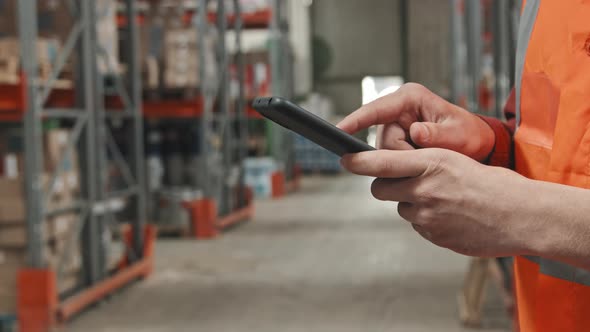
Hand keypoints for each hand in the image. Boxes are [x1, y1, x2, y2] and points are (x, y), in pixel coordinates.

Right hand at [337, 83, 494, 161]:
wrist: (475, 144)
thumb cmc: (469, 134)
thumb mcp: (458, 135)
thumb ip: (437, 135)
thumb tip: (416, 132)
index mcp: (411, 98)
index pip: (377, 109)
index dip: (357, 120)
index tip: (340, 129)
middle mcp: (398, 109)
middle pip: (382, 139)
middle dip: (401, 154)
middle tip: (427, 157)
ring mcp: (395, 124)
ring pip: (384, 151)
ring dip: (404, 160)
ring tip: (428, 158)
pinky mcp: (396, 138)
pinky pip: (389, 156)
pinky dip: (403, 163)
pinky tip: (419, 161)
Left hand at [341, 148, 533, 256]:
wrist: (521, 216)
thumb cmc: (493, 184)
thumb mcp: (457, 161)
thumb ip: (424, 165)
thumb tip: (395, 169)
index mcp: (432, 163)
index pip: (382, 162)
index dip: (358, 160)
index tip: (344, 158)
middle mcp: (424, 189)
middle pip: (380, 189)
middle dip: (385, 185)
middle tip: (402, 182)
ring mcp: (427, 216)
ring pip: (401, 208)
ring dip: (412, 204)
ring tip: (443, 201)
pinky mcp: (432, 236)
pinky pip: (417, 226)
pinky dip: (426, 220)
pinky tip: (450, 216)